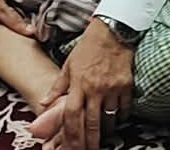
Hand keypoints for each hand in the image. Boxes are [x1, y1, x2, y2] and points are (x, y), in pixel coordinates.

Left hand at [33, 20, 134, 149]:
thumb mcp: (68, 65)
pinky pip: (123, 108)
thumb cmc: (88, 47)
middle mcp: (94, 88)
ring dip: (105, 131)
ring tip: (102, 139)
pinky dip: (120, 116)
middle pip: (91, 122)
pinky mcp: (126, 85)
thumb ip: (57, 87)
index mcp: (78, 83)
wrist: (112, 31)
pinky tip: (116, 121)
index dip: (71, 133)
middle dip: (89, 140)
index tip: (73, 146)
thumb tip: (43, 103)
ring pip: (108, 117)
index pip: (71, 114)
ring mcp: (111, 88)